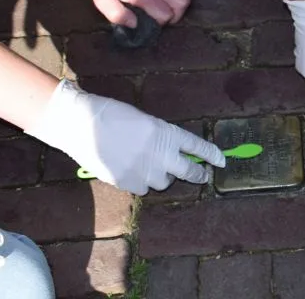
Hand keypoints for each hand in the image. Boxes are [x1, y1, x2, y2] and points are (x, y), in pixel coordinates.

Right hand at [26, 80, 224, 194]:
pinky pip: (144, 188)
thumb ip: (162, 137)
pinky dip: (142, 182)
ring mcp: (145, 171)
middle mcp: (161, 154)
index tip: (222, 161)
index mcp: (167, 134)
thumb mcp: (145, 121)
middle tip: (203, 175)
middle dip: (199, 175)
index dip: (212, 155)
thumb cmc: (112, 115)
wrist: (82, 124)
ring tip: (152, 166)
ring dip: (164, 177)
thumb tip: (173, 152)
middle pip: (190, 172)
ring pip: (165, 183)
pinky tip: (132, 170)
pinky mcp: (128, 183)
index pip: (199, 146)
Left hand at [86, 0, 193, 27]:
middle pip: (181, 2)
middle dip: (176, 14)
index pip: (165, 13)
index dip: (161, 22)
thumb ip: (117, 15)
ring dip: (183, 0)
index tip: (151, 22)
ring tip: (171, 5)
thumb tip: (135, 25)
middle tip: (165, 16)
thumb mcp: (102, 1)